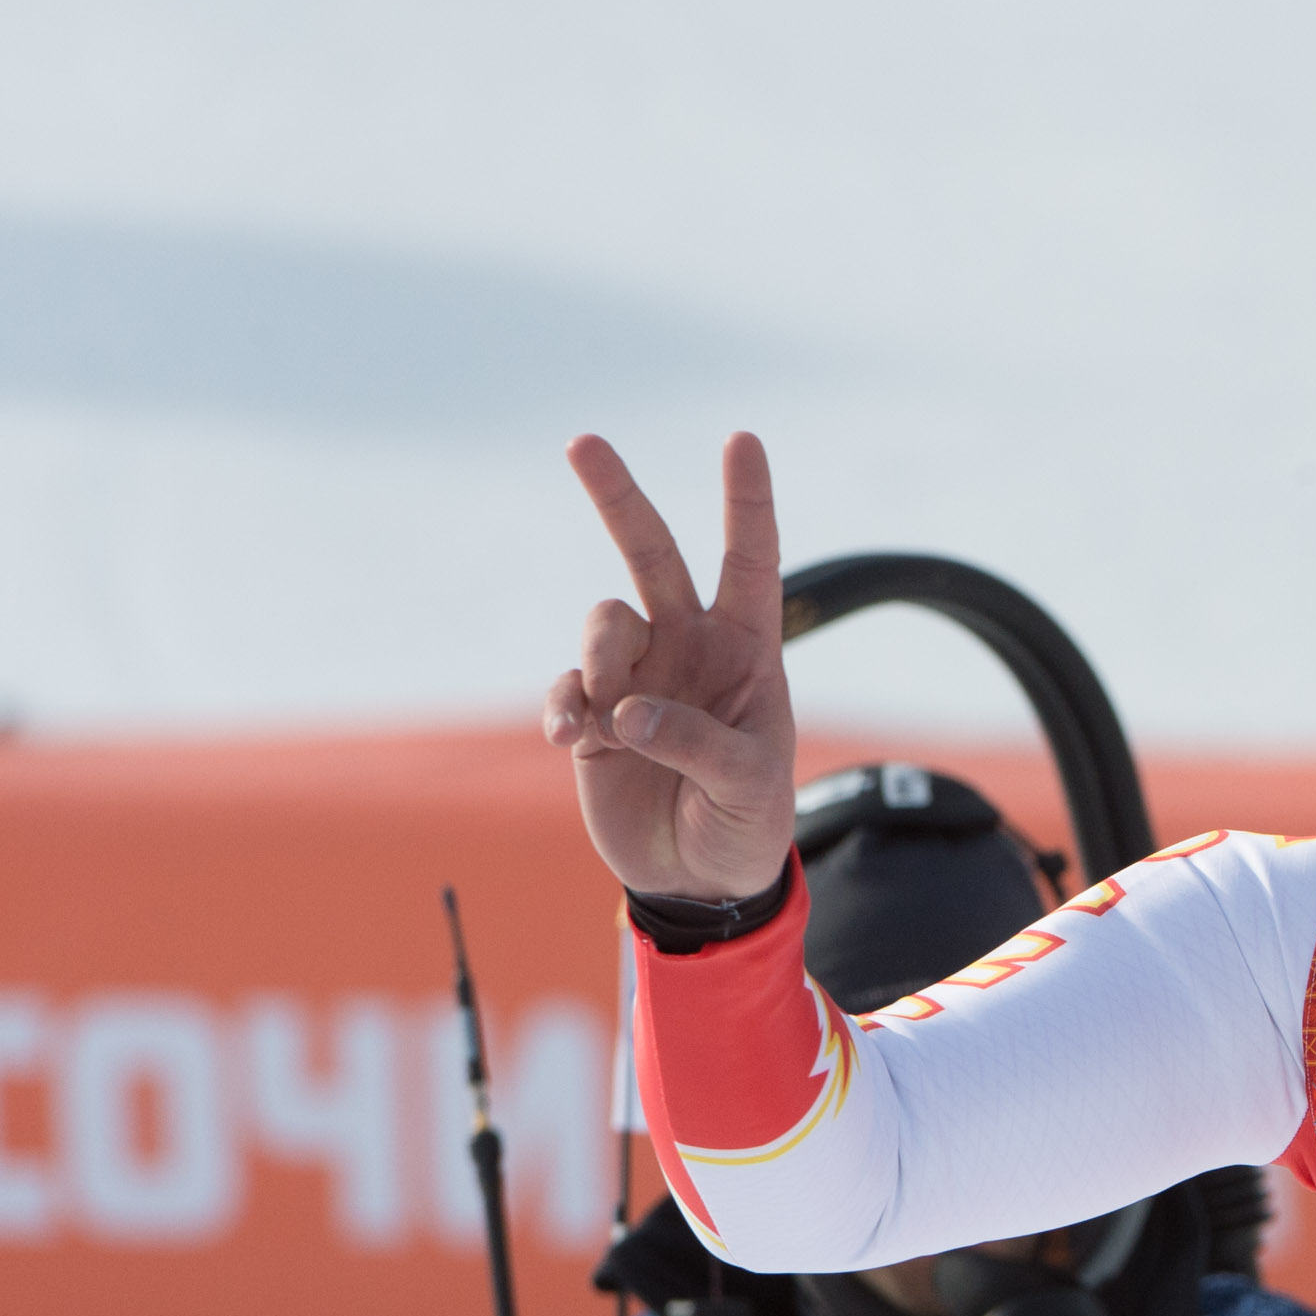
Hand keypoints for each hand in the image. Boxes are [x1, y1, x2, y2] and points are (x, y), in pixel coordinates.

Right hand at [543, 434, 798, 899]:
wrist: (698, 877)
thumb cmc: (746, 821)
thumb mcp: (749, 785)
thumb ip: (698, 744)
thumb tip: (628, 710)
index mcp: (749, 648)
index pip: (751, 561)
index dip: (746, 501)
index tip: (741, 438)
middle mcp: (689, 646)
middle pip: (652, 555)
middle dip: (618, 498)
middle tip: (583, 442)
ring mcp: (636, 675)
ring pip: (603, 622)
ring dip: (600, 661)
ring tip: (611, 722)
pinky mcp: (592, 713)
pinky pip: (566, 686)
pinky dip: (564, 707)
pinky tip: (574, 740)